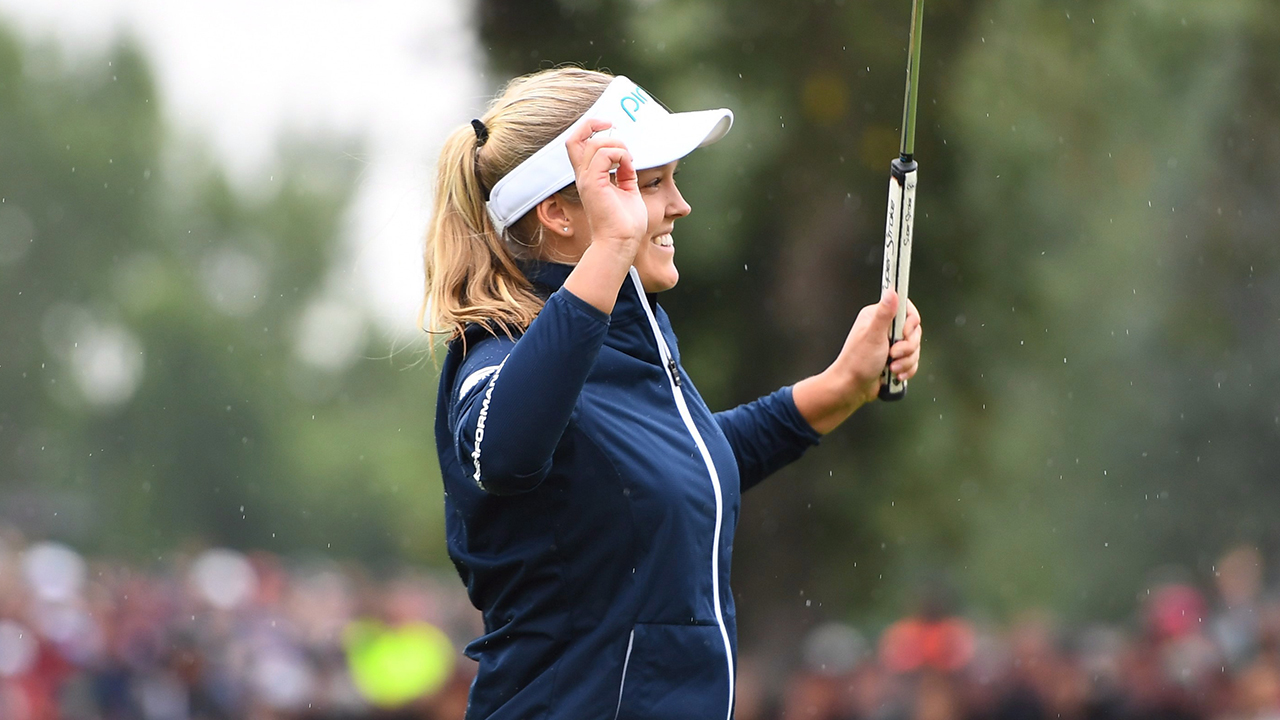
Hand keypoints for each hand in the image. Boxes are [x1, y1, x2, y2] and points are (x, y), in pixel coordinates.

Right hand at [564, 119, 647, 263]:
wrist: (622, 243)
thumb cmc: (625, 224)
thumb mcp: (627, 191)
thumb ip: (624, 174)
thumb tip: (628, 161)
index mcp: (589, 178)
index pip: (578, 144)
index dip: (590, 129)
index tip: (611, 128)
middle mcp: (584, 176)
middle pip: (573, 138)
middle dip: (592, 124)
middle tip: (613, 126)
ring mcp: (586, 180)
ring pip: (595, 143)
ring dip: (618, 146)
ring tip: (629, 161)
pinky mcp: (593, 184)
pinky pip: (604, 154)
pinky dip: (620, 155)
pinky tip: (629, 167)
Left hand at [792, 290, 923, 433]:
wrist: (852, 388)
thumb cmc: (856, 363)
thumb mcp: (873, 336)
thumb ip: (884, 314)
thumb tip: (891, 292)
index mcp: (877, 317)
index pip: (906, 309)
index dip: (910, 323)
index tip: (904, 332)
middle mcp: (885, 328)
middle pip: (914, 331)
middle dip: (907, 347)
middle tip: (892, 354)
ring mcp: (891, 344)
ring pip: (914, 348)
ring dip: (906, 361)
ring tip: (891, 367)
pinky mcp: (895, 358)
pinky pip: (912, 361)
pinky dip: (906, 369)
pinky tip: (894, 374)